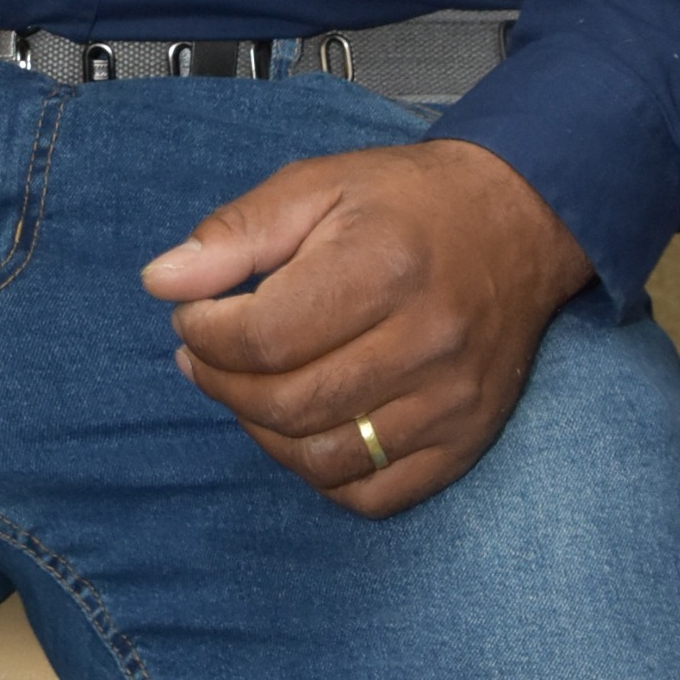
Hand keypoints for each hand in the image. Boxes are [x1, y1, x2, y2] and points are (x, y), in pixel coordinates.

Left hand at [141, 140, 590, 516]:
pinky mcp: (465, 440)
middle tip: (206, 355)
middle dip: (222, 384)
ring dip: (262, 432)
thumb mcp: (316, 185)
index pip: (264, 337)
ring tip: (247, 389)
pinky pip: (373, 494)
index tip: (193, 318)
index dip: (206, 336)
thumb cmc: (406, 202)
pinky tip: (302, 428)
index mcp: (382, 266)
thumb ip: (235, 233)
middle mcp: (424, 341)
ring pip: (321, 459)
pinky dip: (320, 474)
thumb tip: (161, 283)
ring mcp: (450, 401)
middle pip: (287, 403)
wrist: (518, 222)